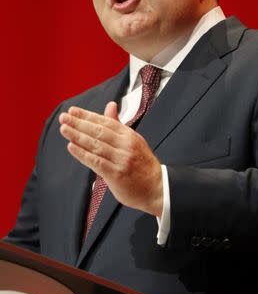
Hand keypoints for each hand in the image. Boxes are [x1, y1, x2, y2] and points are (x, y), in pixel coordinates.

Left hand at [58, 102, 162, 216]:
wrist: (157, 187)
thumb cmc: (143, 164)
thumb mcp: (134, 140)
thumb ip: (118, 124)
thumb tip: (110, 105)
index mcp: (129, 135)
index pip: (105, 121)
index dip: (88, 115)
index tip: (73, 110)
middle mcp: (126, 145)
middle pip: (98, 131)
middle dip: (79, 123)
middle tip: (64, 117)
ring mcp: (121, 159)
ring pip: (96, 145)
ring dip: (77, 136)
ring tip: (64, 129)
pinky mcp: (116, 174)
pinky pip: (96, 162)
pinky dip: (83, 154)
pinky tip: (72, 147)